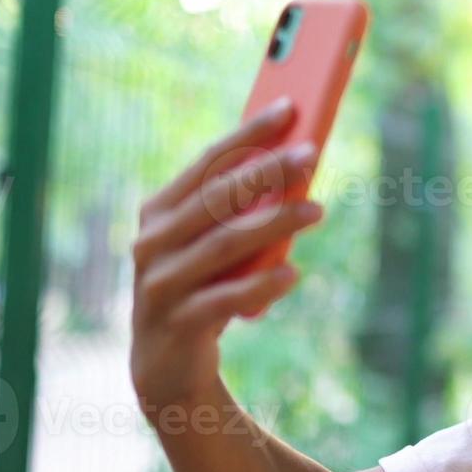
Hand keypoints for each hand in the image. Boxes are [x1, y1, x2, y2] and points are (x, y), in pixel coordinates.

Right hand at [130, 97, 324, 411]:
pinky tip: (294, 273)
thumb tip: (296, 167)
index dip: (248, 133)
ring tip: (318, 211)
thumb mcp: (215, 244)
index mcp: (159, 211)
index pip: (208, 161)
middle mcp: (152, 242)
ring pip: (223, 244)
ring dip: (274, 223)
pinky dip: (261, 285)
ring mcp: (160, 283)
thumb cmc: (201, 287)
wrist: (167, 363)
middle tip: (312, 155)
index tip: (289, 108)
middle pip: (216, 197)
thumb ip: (240, 212)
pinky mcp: (177, 323)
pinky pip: (224, 299)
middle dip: (266, 171)